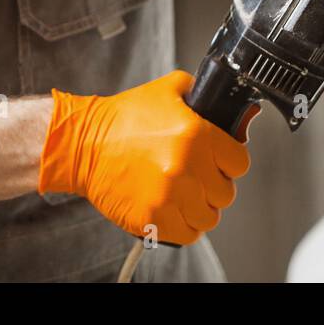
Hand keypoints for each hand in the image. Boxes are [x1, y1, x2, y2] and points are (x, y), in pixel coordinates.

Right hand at [37, 70, 251, 245]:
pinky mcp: (151, 219)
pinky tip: (173, 210)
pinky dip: (183, 226)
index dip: (230, 162)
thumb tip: (224, 108)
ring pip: (208, 218)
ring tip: (185, 196)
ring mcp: (168, 196)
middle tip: (198, 178)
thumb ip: (201, 95)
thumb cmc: (123, 118)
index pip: (240, 163)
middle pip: (225, 193)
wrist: (83, 144)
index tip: (219, 162)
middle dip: (214, 186)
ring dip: (199, 208)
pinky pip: (187, 235)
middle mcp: (186, 167)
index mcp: (197, 134)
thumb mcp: (168, 89)